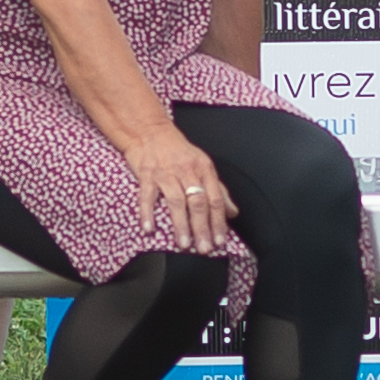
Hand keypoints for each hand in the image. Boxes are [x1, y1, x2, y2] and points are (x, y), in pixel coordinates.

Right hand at [120, 127, 230, 250]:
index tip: (220, 240)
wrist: (150, 131)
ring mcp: (166, 173)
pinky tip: (149, 229)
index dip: (218, 221)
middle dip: (202, 227)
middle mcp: (187, 171)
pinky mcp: (146, 174)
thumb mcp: (203, 166)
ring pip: (176, 201)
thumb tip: (233, 213)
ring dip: (180, 224)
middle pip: (198, 202)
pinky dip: (148, 213)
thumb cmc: (178, 151)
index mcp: (204, 169)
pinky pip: (147, 196)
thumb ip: (218, 190)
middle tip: (204, 248)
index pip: (215, 199)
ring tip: (183, 244)